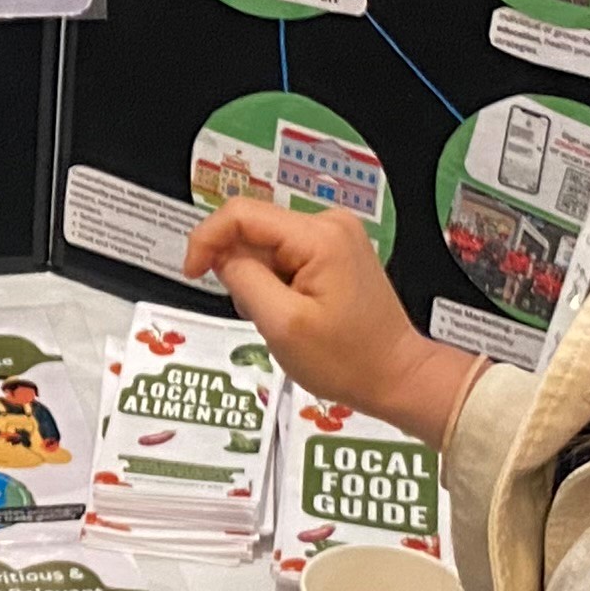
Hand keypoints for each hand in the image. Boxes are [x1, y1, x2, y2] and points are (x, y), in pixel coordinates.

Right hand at [185, 200, 476, 442]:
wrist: (397, 376)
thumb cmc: (344, 359)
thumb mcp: (282, 325)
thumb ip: (244, 280)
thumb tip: (219, 254)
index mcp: (318, 235)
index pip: (241, 213)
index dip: (206, 239)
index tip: (192, 275)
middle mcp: (329, 222)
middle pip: (254, 227)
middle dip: (240, 268)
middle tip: (257, 314)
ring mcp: (336, 235)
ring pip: (267, 244)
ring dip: (259, 279)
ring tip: (281, 318)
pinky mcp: (336, 251)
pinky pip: (285, 254)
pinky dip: (276, 282)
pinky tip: (293, 311)